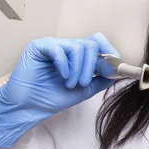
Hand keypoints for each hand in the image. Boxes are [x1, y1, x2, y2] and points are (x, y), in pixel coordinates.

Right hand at [0, 33, 118, 147]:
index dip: (109, 51)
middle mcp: (67, 46)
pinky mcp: (38, 46)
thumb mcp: (85, 89)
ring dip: (78, 69)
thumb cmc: (53, 97)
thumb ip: (101, 79)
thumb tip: (119, 72)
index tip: (115, 66)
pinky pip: (58, 49)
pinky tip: (63, 77)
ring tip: (71, 84)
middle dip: (92, 65)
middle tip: (84, 82)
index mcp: (78, 55)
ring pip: (78, 47)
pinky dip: (64, 65)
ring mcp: (53, 45)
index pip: (98, 41)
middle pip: (91, 44)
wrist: (30, 107)